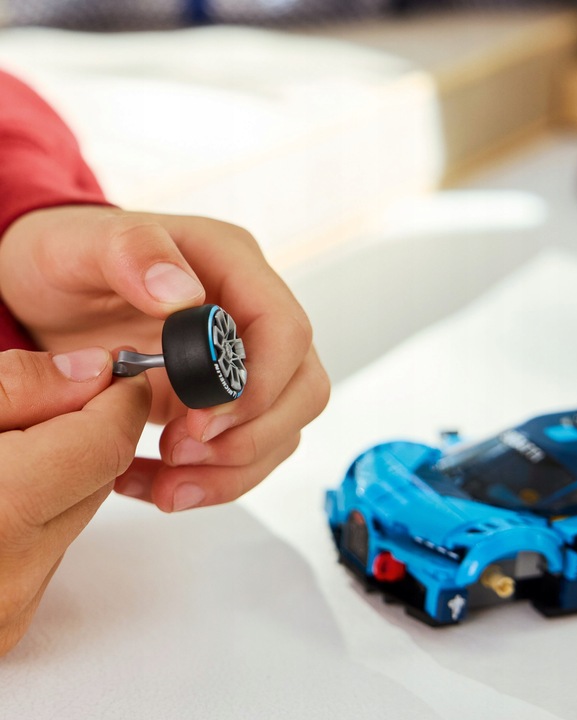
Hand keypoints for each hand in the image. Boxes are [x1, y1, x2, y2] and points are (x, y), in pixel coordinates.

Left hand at [0, 206, 329, 511]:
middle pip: (303, 388)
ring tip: (168, 485)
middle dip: (252, 435)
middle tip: (183, 453)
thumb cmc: (67, 264)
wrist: (50, 298)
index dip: (259, 384)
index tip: (201, 419)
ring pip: (284, 428)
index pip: (285, 331)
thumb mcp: (77, 243)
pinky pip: (247, 451)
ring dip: (234, 468)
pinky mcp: (224, 401)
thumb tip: (183, 296)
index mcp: (232, 266)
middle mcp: (250, 316)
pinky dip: (212, 480)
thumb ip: (131, 252)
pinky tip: (157, 483)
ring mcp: (243, 362)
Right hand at [0, 347, 149, 655]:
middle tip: (50, 401)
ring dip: (59, 473)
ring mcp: (7, 609)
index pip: (105, 445)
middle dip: (86, 431)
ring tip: (1, 452)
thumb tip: (90, 373)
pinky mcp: (4, 626)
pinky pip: (48, 550)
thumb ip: (17, 388)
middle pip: (97, 478)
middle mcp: (9, 574)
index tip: (116, 374)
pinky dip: (35, 513)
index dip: (118, 401)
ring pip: (76, 514)